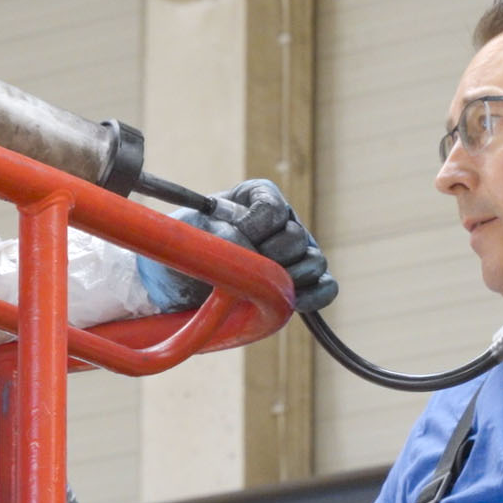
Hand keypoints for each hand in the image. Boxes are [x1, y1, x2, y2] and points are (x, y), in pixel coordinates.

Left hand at [139, 178, 334, 314]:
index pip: (272, 207)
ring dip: (289, 280)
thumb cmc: (181, 254)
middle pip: (296, 236)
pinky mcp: (305, 282)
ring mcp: (296, 252)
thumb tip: (248, 244)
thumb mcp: (189, 236)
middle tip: (243, 273)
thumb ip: (217, 232)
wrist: (176, 290)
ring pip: (315, 261)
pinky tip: (290, 305)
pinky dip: (313, 297)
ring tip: (260, 291)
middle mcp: (281, 221)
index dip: (254, 228)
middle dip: (269, 258)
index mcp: (255, 198)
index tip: (230, 245)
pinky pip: (326, 287)